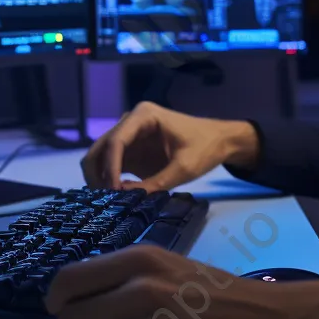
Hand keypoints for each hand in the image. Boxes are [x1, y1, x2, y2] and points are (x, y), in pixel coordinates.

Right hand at [81, 101, 259, 190]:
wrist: (219, 142)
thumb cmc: (205, 148)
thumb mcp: (184, 168)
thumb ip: (155, 183)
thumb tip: (123, 196)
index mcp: (143, 116)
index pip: (116, 141)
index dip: (110, 167)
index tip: (112, 191)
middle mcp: (130, 122)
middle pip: (100, 147)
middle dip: (98, 174)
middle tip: (104, 200)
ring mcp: (129, 136)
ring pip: (100, 157)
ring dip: (100, 178)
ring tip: (109, 202)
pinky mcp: (132, 151)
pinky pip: (111, 166)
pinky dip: (108, 181)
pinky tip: (116, 199)